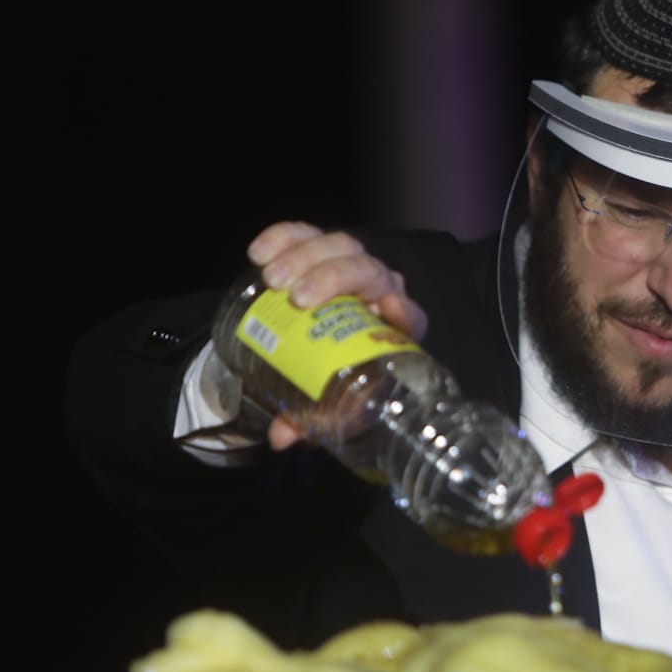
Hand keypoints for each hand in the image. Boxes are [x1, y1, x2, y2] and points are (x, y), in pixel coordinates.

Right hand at [245, 221, 428, 450]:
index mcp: (394, 330)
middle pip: (367, 270)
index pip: (412, 317)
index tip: (386, 310)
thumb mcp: (324, 402)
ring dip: (304, 256)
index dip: (404, 312)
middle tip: (297, 299)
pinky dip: (283, 236)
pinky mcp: (319, 249)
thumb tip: (280, 438)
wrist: (312, 346)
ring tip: (272, 279)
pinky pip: (306, 233)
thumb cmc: (330, 376)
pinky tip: (260, 252)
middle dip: (332, 277)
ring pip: (339, 245)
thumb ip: (308, 419)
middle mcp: (380, 290)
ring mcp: (351, 264)